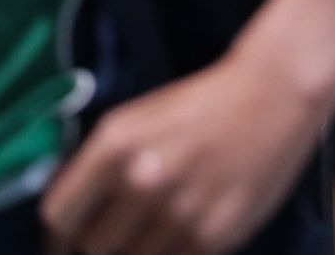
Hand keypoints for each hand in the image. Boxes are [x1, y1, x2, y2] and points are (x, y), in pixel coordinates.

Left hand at [41, 45, 327, 254]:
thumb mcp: (137, 120)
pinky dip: (171, 253)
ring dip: (137, 251)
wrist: (276, 95)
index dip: (60, 234)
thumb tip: (65, 221)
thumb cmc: (201, 105)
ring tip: (152, 231)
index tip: (69, 238)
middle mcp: (142, 180)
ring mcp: (178, 212)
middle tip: (118, 234)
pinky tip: (183, 230)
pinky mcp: (213, 237)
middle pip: (91, 247)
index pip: (58, 216)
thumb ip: (97, 168)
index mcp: (115, 145)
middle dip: (99, 244)